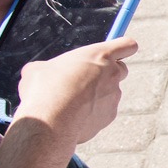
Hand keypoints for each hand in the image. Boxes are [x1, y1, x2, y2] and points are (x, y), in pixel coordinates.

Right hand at [14, 37, 137, 145]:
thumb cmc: (44, 90)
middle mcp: (112, 74)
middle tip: (86, 79)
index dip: (123, 48)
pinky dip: (92, 112)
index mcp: (100, 55)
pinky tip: (73, 116)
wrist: (51, 122)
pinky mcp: (110, 116)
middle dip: (108, 72)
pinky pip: (103, 111)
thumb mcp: (39, 68)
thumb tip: (43, 72)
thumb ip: (52, 66)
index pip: (127, 45)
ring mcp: (114, 96)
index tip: (117, 52)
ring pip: (110, 92)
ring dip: (96, 95)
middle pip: (121, 69)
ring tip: (70, 102)